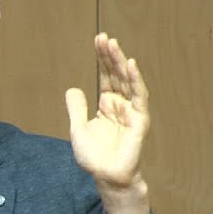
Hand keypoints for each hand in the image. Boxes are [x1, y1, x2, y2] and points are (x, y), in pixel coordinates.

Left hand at [65, 33, 149, 188]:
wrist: (106, 176)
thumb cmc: (94, 157)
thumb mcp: (78, 129)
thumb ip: (76, 108)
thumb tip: (72, 89)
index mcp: (107, 105)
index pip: (106, 76)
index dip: (102, 59)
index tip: (98, 40)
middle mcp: (121, 104)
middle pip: (116, 75)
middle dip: (111, 56)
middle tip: (104, 37)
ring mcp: (131, 111)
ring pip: (127, 81)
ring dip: (121, 62)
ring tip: (114, 45)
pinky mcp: (140, 120)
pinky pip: (139, 97)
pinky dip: (136, 80)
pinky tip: (130, 65)